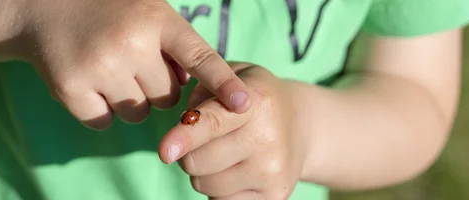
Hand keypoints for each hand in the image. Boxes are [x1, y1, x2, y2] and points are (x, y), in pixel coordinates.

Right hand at [21, 0, 250, 128]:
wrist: (40, 6)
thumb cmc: (107, 10)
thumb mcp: (148, 11)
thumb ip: (175, 45)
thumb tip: (192, 87)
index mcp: (156, 18)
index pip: (199, 57)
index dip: (223, 83)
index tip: (244, 105)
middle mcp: (130, 42)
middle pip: (167, 97)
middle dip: (156, 87)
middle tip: (133, 60)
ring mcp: (99, 66)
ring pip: (138, 114)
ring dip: (130, 101)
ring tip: (110, 68)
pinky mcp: (70, 88)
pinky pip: (104, 122)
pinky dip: (100, 110)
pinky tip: (89, 81)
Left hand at [159, 63, 307, 198]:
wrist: (303, 125)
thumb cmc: (254, 98)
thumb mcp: (233, 76)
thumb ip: (202, 91)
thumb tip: (180, 133)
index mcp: (256, 103)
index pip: (212, 123)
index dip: (185, 137)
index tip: (165, 151)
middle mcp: (267, 139)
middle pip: (196, 161)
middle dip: (191, 151)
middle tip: (210, 138)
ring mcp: (272, 172)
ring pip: (204, 184)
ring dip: (205, 172)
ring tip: (228, 153)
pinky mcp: (274, 197)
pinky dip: (219, 190)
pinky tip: (238, 171)